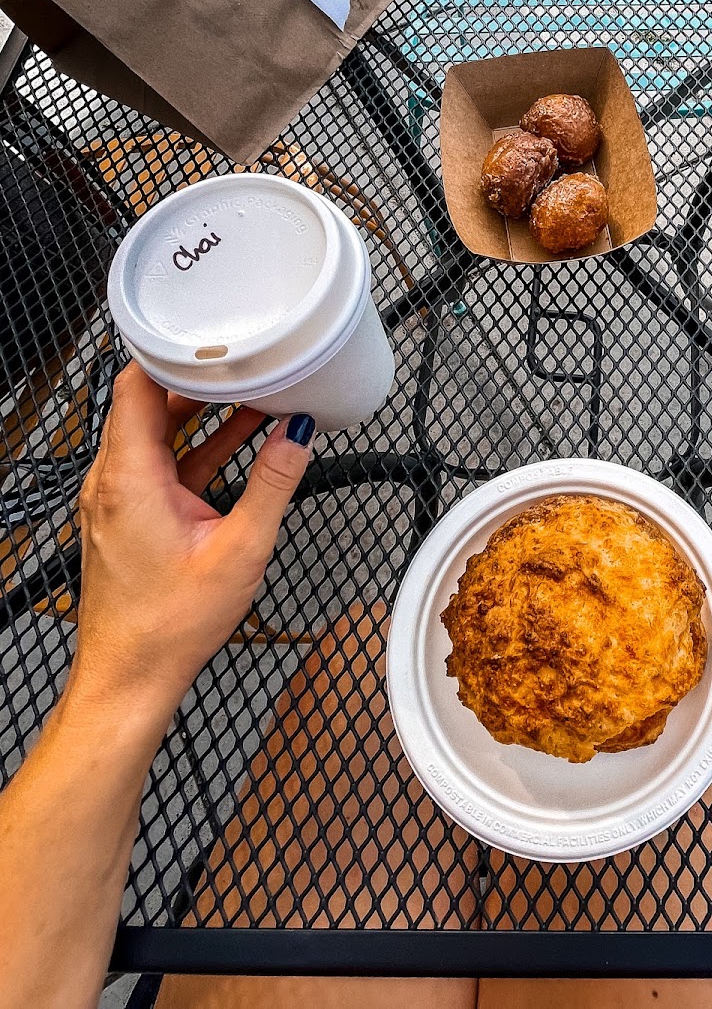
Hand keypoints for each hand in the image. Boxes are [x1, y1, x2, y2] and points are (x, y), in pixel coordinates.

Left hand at [71, 363, 313, 722]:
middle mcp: (113, 482)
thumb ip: (272, 486)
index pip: (135, 386)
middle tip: (243, 361)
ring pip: (154, 434)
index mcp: (131, 479)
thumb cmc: (170, 624)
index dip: (169, 354)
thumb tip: (297, 438)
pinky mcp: (128, 516)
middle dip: (196, 379)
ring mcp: (117, 499)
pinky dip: (194, 447)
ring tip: (249, 394)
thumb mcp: (241, 549)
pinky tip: (234, 442)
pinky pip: (160, 464)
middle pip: (146, 404)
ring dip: (198, 414)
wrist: (132, 674)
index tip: (209, 337)